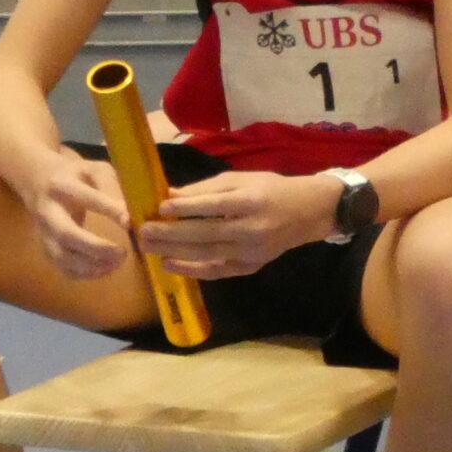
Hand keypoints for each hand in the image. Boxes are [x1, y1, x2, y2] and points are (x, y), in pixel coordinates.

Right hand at [26, 148, 133, 277]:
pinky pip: (63, 269)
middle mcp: (48, 212)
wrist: (39, 182)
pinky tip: (105, 268)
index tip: (129, 222)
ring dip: (91, 266)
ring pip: (61, 257)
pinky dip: (85, 274)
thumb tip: (131, 215)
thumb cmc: (76, 176)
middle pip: (65, 234)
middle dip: (95, 247)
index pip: (86, 198)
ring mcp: (44, 234)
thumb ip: (112, 187)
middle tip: (122, 253)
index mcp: (62, 186)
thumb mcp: (94, 170)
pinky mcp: (46, 249)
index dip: (109, 210)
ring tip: (117, 262)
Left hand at [138, 169, 337, 278]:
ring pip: (208, 254)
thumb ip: (206, 190)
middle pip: (206, 234)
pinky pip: (218, 271)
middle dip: (172, 234)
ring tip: (149, 248)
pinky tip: (171, 265)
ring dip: (176, 252)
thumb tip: (169, 195)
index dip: (187, 207)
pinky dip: (193, 270)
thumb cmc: (270, 189)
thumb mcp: (240, 180)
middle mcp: (252, 229)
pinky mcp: (251, 267)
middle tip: (144, 231)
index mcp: (251, 201)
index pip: (214, 206)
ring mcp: (252, 252)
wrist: (307, 213)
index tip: (160, 207)